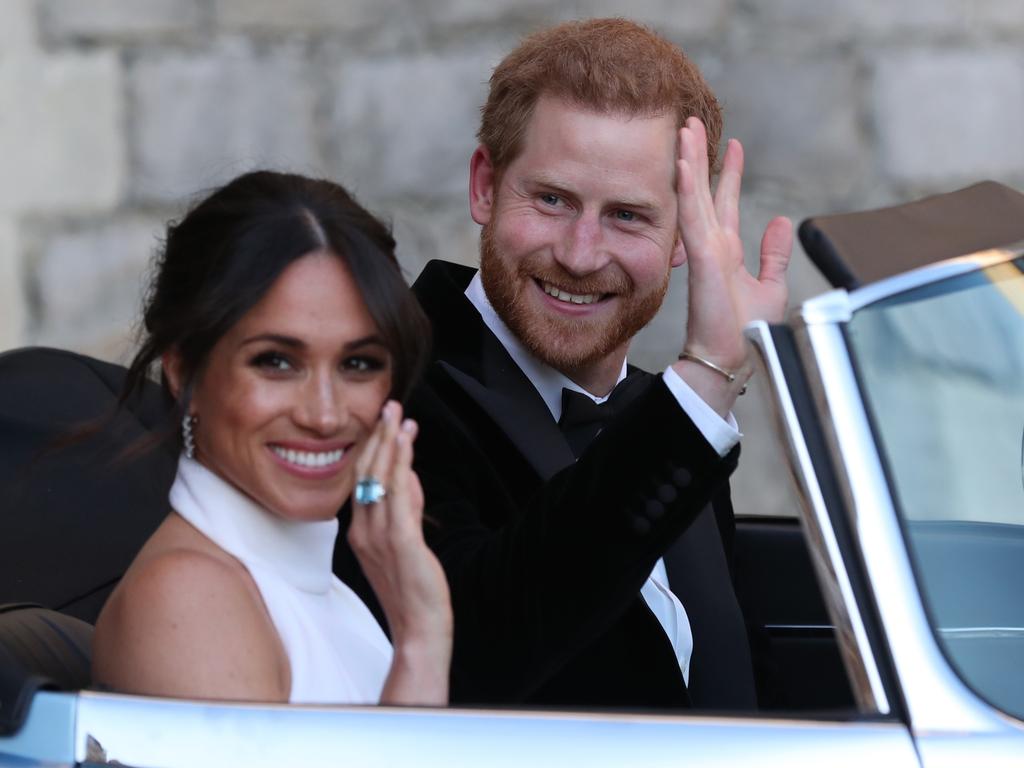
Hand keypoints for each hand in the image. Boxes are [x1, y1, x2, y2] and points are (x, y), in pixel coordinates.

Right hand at [348, 400, 451, 703]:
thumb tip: (410, 477)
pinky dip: (401, 465)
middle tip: (390, 406)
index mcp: (360, 531)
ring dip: (390, 443)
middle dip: (379, 437)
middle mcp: (363, 530)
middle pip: (366, 473)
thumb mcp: (405, 543)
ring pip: (380, 478)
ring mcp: (379, 536)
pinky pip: (398, 495)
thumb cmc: (412, 591)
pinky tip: (406, 443)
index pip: (362, 481)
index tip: (384, 423)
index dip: (373, 449)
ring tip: (398, 415)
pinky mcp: (400, 541)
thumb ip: (406, 509)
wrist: (418, 630)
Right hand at [672, 118, 792, 411]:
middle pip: (703, 191)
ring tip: (685, 130)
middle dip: (699, 156)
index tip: (732, 145)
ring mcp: (704, 251)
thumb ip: (774, 254)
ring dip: (689, 162)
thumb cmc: (746, 332)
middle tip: (693, 123)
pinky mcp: (702, 259)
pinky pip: (692, 217)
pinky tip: (683, 164)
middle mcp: (712, 246)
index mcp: (726, 251)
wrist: (732, 359)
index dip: (728, 173)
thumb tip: (781, 221)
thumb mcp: (770, 285)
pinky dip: (687, 189)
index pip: (725, 202)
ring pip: (694, 196)